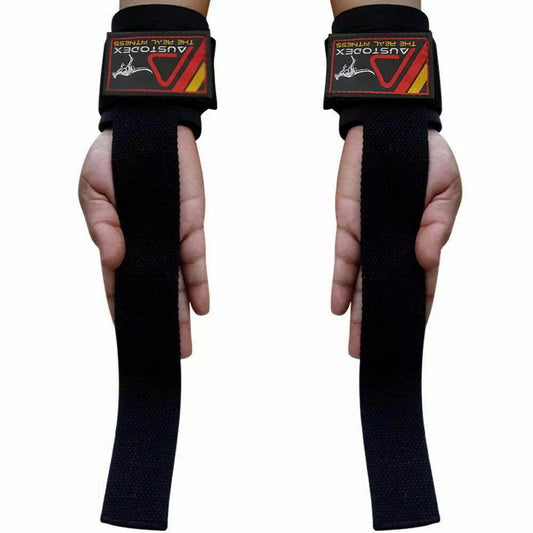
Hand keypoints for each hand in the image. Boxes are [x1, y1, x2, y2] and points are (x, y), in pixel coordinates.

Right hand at [79, 126, 208, 357]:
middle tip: (166, 355)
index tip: (128, 337)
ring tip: (184, 344)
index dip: (123, 310)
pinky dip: (199, 282)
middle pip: (154, 291)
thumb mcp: (94, 191)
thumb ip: (102, 226)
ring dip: (182, 313)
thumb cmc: (112, 157)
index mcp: (118, 239)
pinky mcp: (191, 224)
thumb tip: (113, 259)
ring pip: (177, 282)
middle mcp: (147, 245)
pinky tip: (202, 307)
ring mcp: (170, 236)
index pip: (119, 283)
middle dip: (159, 323)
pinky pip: (196, 257)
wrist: (146, 126)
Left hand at [331, 126, 461, 356]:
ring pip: (362, 283)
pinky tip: (338, 307)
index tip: (411, 340)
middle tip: (374, 356)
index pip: (421, 285)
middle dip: (380, 323)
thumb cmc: (426, 157)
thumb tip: (426, 260)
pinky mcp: (348, 225)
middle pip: (386, 292)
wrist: (391, 126)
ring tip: (355, 345)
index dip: (416, 312)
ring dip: (358, 313)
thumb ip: (437, 226)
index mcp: (423, 240)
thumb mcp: (446, 191)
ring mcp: (369, 237)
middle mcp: (393, 246)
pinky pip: (343, 258)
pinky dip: (340, 282)